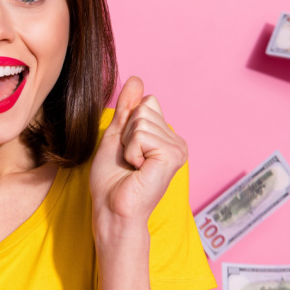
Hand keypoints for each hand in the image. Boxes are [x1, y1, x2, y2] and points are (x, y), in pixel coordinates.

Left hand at [88, 77, 189, 224]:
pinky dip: (131, 151)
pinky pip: (142, 134)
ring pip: (142, 120)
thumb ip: (127, 109)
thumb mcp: (117, 136)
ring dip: (128, 144)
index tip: (127, 151)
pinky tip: (138, 170)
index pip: (146, 102)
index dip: (128, 124)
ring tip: (133, 166)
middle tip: (129, 160)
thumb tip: (136, 79)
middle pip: (145, 108)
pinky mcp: (173, 156)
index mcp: (166, 137)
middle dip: (127, 133)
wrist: (112, 209)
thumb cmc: (112, 181)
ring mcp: (178, 148)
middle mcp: (177, 141)